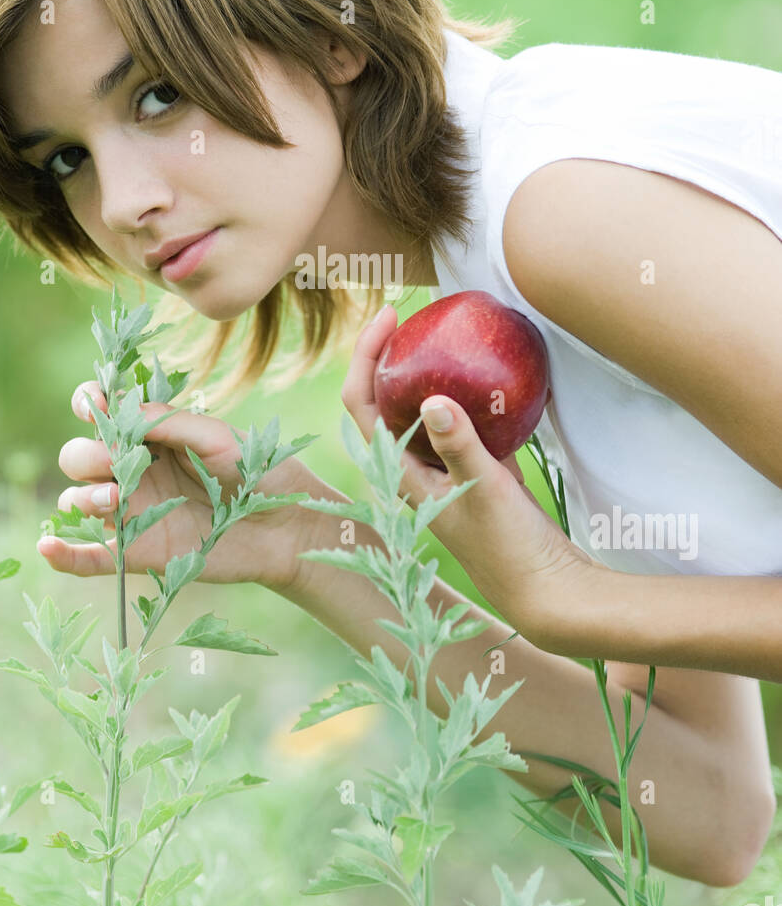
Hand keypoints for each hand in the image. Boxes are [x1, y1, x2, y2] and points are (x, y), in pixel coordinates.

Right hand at [37, 381, 329, 590]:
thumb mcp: (219, 437)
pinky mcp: (137, 553)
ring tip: (113, 498)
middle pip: (79, 456)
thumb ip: (172, 422)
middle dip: (85, 455)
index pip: (103, 412)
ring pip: (78, 501)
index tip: (94, 406)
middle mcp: (133, 470)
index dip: (88, 403)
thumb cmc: (260, 470)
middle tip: (113, 462)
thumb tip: (123, 407)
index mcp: (151, 434)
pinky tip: (48, 547)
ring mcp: (132, 511)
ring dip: (80, 496)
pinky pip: (90, 557)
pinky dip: (63, 554)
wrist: (286, 526)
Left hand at [340, 304, 592, 637]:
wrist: (545, 590)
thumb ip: (459, 445)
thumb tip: (432, 397)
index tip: (389, 315)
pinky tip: (486, 372)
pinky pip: (458, 423)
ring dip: (422, 373)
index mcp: (400, 475)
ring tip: (440, 333)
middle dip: (387, 356)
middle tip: (410, 315)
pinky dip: (463, 395)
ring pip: (418, 412)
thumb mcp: (485, 490)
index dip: (364, 356)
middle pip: (382, 402)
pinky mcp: (475, 474)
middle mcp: (413, 471)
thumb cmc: (510, 547)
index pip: (361, 406)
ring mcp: (444, 473)